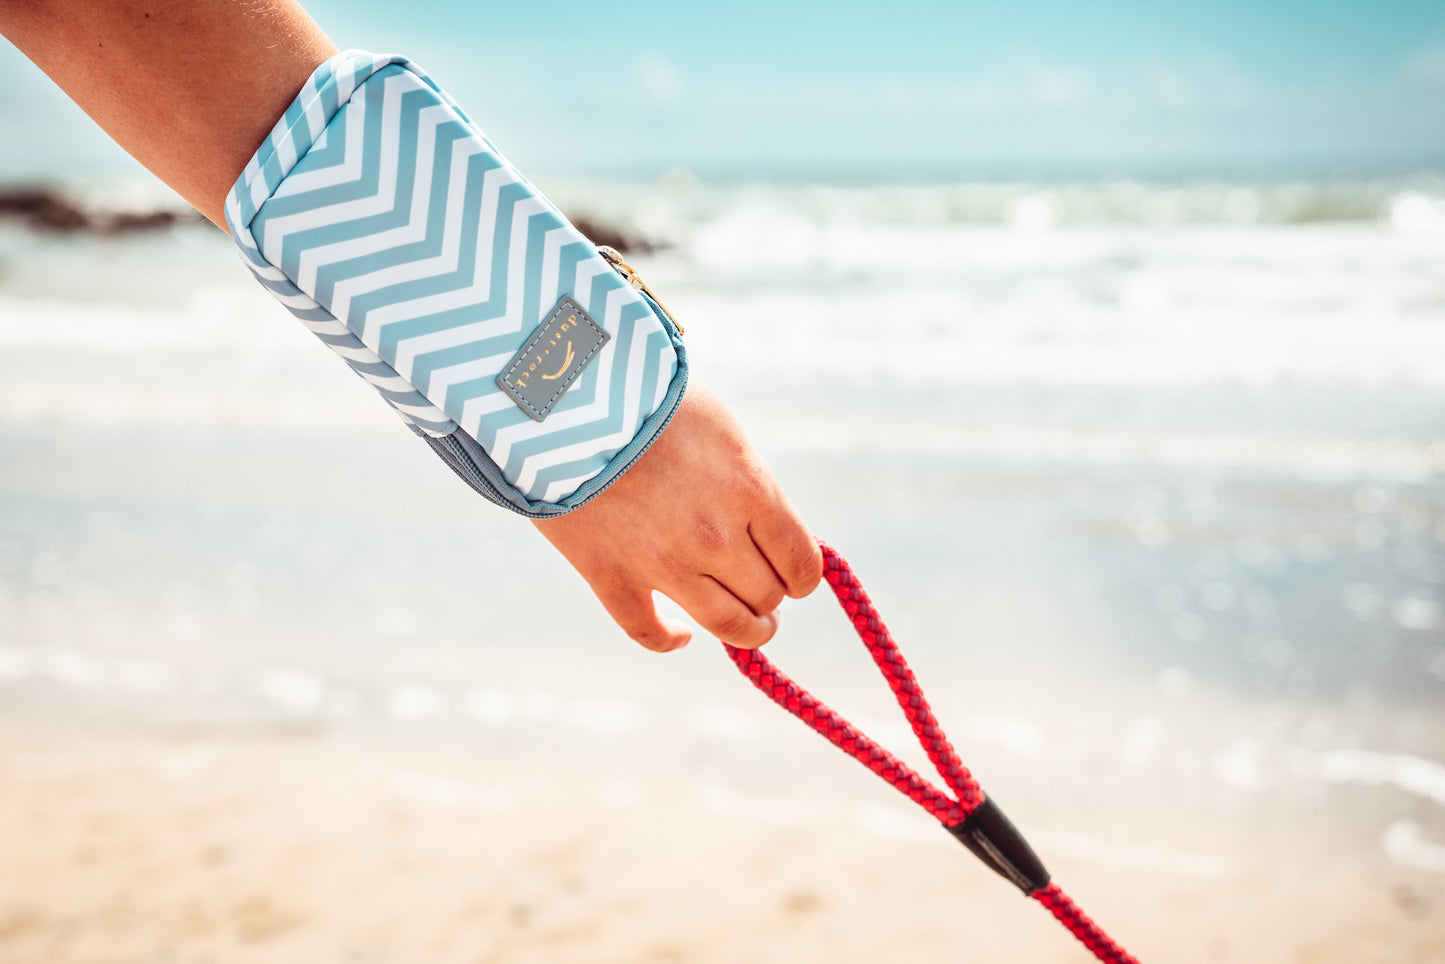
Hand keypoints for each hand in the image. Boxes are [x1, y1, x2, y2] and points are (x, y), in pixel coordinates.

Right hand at [533, 382, 822, 651]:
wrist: (562, 396)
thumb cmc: (646, 393)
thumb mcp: (718, 424)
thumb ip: (746, 477)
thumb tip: (763, 516)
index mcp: (751, 491)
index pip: (803, 564)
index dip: (802, 576)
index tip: (794, 574)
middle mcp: (716, 537)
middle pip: (766, 597)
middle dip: (772, 597)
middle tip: (765, 591)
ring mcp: (664, 564)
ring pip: (725, 625)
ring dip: (745, 631)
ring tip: (746, 626)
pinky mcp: (612, 577)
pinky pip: (649, 632)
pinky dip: (670, 640)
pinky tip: (681, 635)